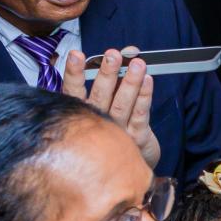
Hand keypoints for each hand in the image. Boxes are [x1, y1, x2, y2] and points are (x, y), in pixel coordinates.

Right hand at [63, 49, 161, 168]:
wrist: (127, 166)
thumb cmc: (113, 127)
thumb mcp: (106, 101)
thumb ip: (111, 78)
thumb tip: (124, 53)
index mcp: (83, 113)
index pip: (73, 92)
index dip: (74, 74)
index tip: (75, 55)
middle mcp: (97, 123)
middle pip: (101, 96)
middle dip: (107, 74)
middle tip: (113, 55)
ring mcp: (118, 132)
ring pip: (123, 105)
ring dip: (130, 82)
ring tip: (137, 64)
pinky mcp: (137, 138)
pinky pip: (141, 115)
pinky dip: (144, 97)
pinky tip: (148, 81)